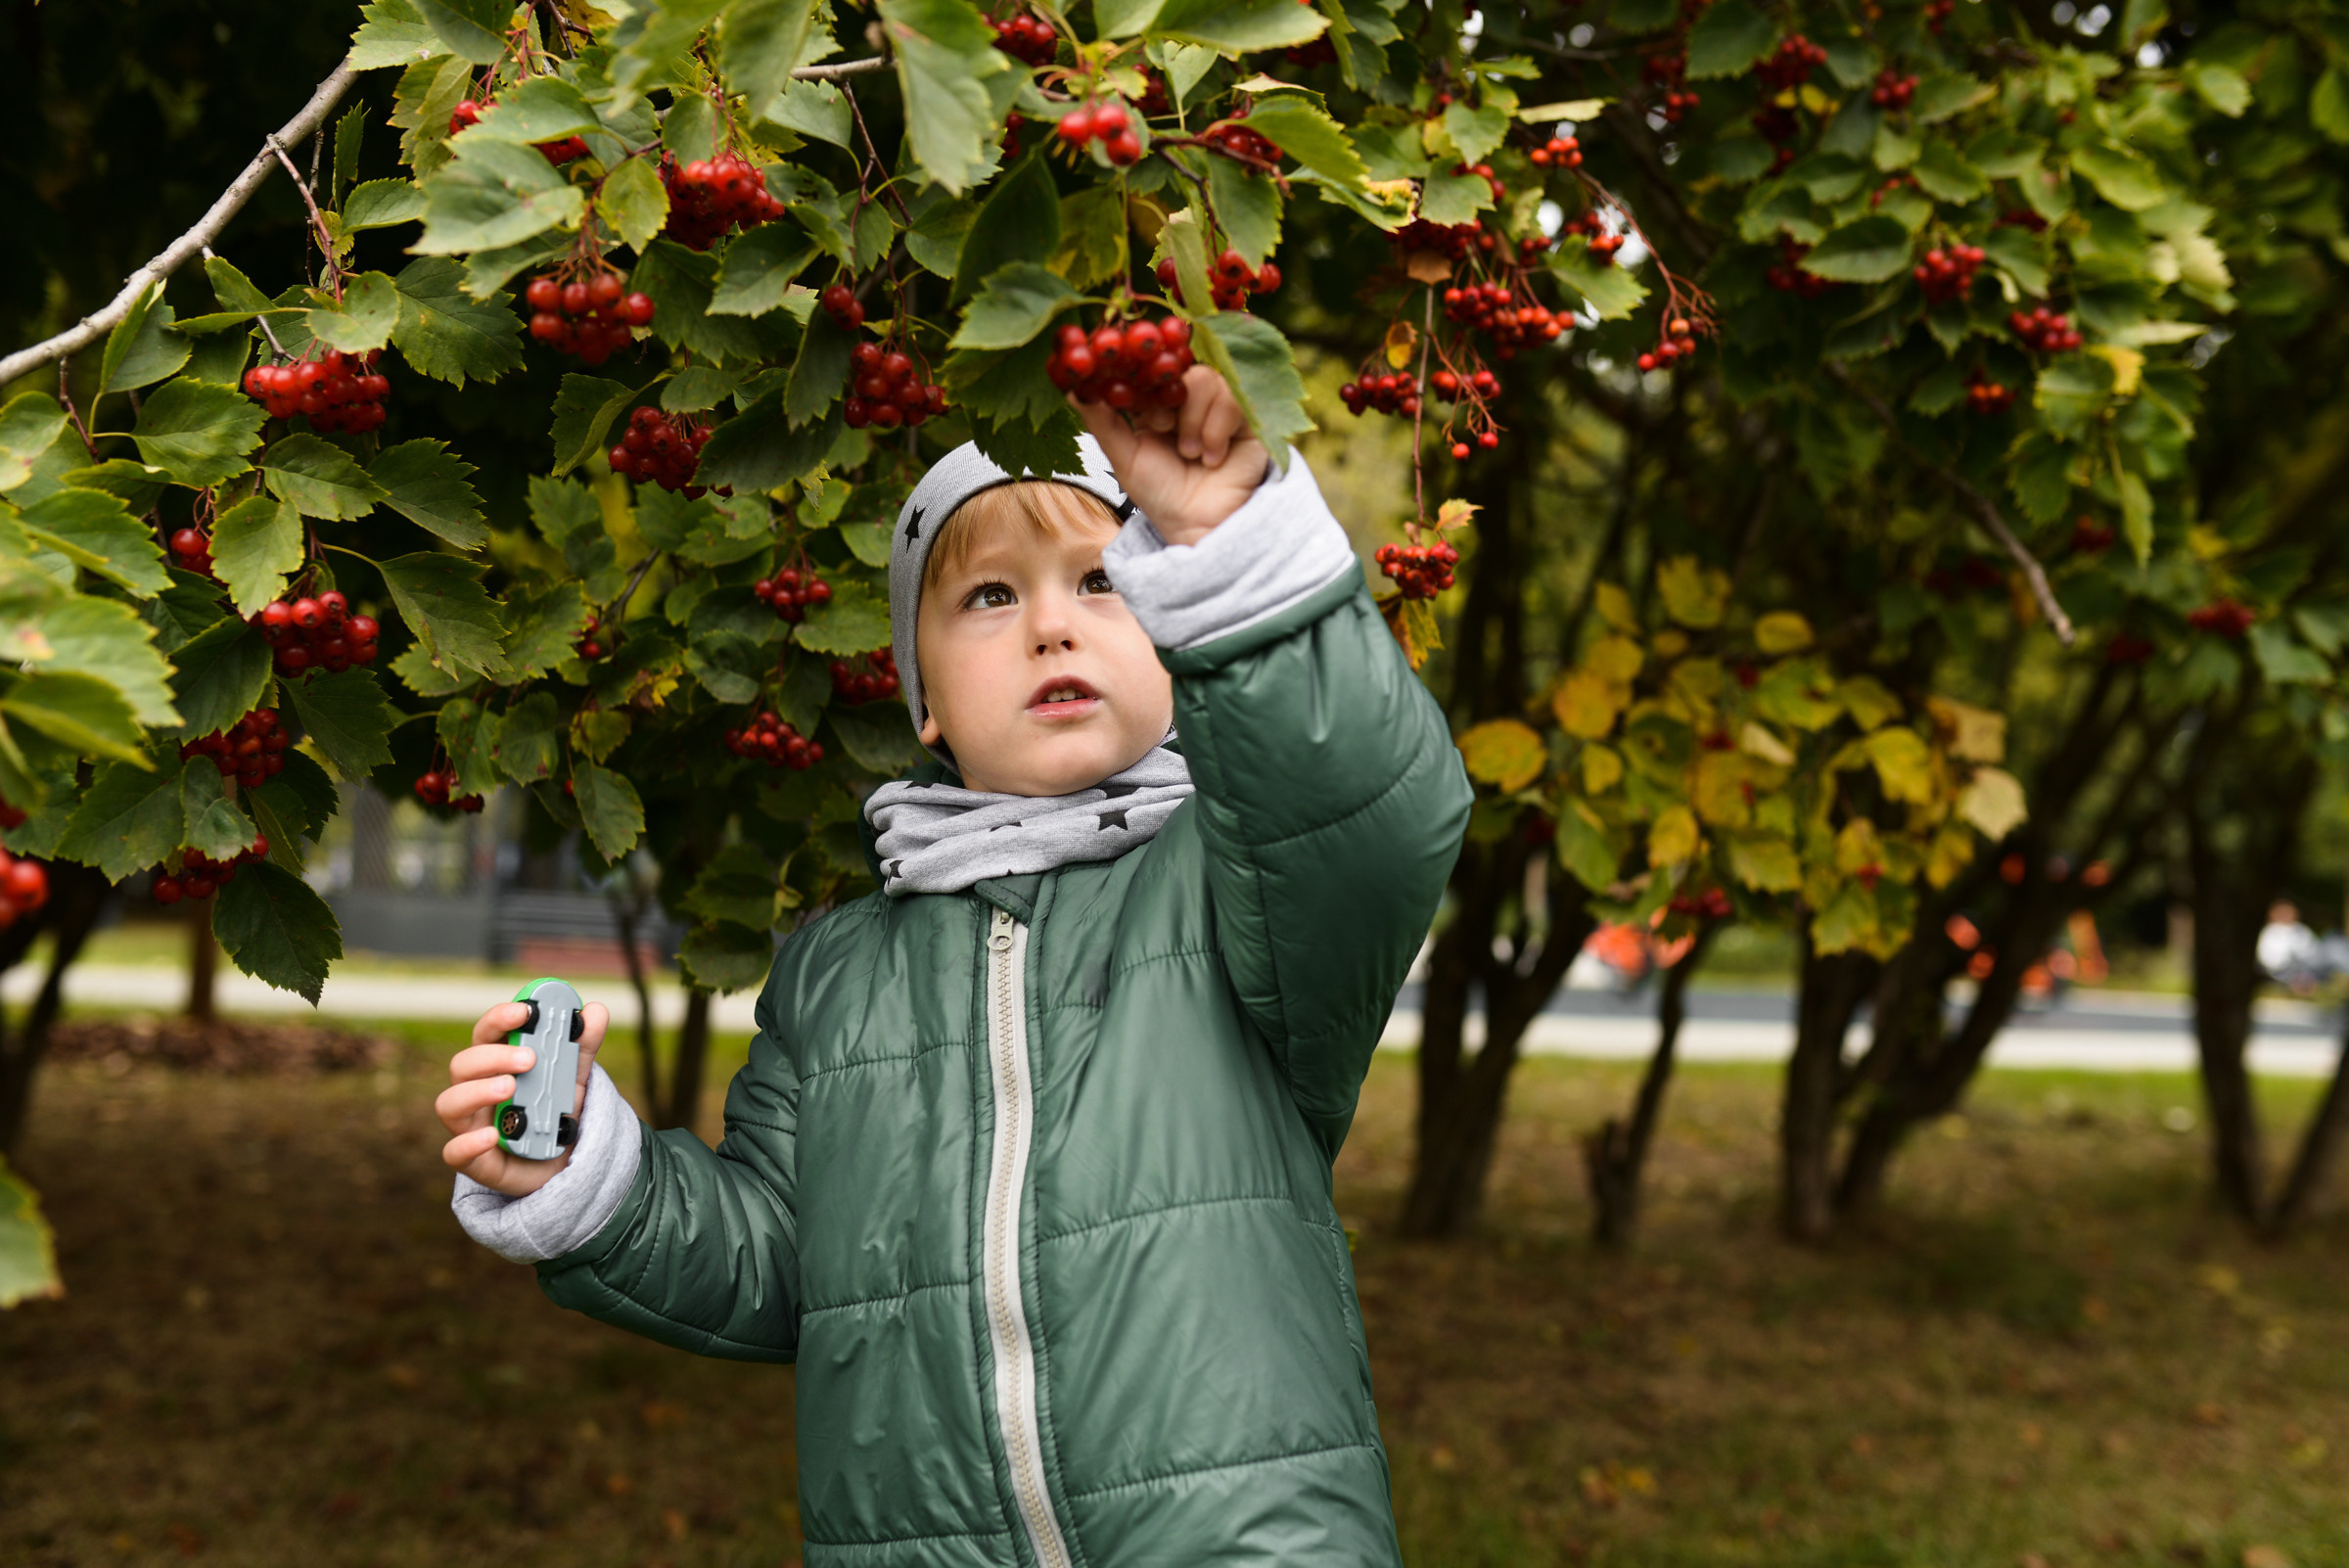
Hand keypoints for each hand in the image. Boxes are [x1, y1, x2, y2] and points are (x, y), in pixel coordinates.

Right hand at [436, 999, 608, 1197]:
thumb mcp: (573, 1078)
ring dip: (477, 1091)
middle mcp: (475, 1092)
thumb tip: (595, 1010)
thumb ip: (582, 1046)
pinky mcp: (476, 1161)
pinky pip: (454, 1152)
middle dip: (493, 1057)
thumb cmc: (554, 1113)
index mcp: (495, 1064)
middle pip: (463, 1065)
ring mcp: (471, 1126)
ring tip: (511, 1087)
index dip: (499, 1019)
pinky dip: (469, 1143)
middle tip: (529, 1058)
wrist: (562, 1163)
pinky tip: (492, 1136)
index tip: (525, 1011)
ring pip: (449, 1103)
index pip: (485, 1034)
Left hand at [1071, 364, 1267, 546]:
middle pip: (1178, 366)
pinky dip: (1216, 430)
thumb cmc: (1161, 495)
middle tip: (1162, 430)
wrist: (1197, 526)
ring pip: (1205, 380)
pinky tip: (1211, 458)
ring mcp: (1219, 406)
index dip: (1140, 374)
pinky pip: (1232, 398)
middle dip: (1166, 401)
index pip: (1149, 367)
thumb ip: (1101, 420)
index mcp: (1157, 403)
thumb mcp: (1123, 456)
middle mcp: (1189, 399)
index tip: (1134, 397)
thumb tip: (1071, 389)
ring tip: (1189, 454)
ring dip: (1191, 422)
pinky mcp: (1248, 418)